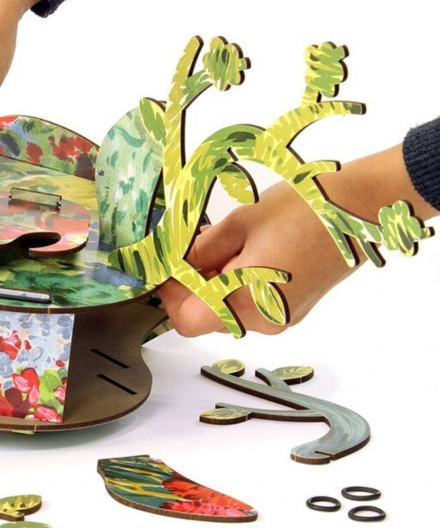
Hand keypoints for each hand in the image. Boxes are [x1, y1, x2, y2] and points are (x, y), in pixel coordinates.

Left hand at [159, 145, 437, 334]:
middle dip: (190, 286)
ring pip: (226, 311)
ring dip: (213, 284)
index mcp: (247, 301)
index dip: (169, 293)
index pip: (185, 319)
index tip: (165, 266)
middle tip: (189, 249)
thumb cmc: (305, 209)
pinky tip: (244, 253)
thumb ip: (199, 251)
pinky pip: (250, 305)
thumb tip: (172, 263)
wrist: (361, 207)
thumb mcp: (238, 224)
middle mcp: (264, 320)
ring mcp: (281, 318)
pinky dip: (236, 285)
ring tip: (222, 244)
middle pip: (205, 317)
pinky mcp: (293, 309)